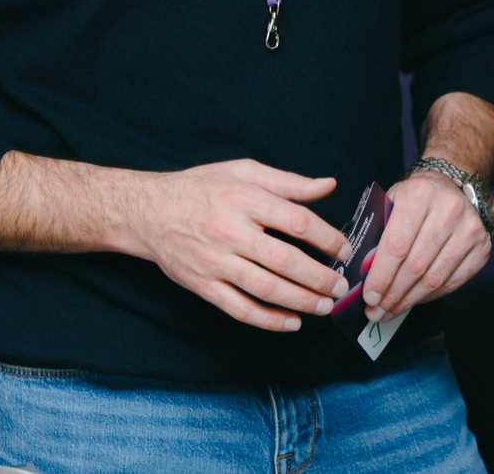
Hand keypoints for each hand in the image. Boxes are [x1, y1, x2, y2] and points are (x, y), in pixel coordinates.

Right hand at [129, 159, 353, 333]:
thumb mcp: (243, 171)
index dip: (326, 238)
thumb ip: (288, 182)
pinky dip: (268, 320)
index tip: (344, 250)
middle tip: (340, 285)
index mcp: (244, 198)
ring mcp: (215, 261)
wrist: (149, 211)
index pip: (295, 221)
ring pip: (265, 288)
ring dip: (300, 301)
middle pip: (284, 260)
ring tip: (324, 306)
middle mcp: (230, 230)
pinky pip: (240, 308)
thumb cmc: (201, 188)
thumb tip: (328, 185)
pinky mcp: (203, 285)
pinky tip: (291, 322)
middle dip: (319, 277)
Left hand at [361, 171, 490, 321]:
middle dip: (393, 295)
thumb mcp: (390, 202)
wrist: (452, 186)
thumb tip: (362, 274)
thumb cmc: (415, 198)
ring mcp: (470, 230)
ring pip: (435, 279)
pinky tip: (414, 300)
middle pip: (416, 266)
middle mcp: (449, 211)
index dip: (381, 276)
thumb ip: (377, 232)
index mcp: (419, 195)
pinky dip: (430, 296)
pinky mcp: (482, 248)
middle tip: (377, 311)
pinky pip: (453, 282)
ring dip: (410, 300)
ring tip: (391, 310)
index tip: (370, 296)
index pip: (397, 245)